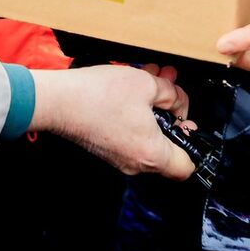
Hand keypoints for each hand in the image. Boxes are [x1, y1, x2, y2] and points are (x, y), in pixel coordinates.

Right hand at [29, 64, 194, 178]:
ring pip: (148, 140)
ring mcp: (119, 159)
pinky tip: (132, 92)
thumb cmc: (100, 95)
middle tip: (170, 94)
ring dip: (153, 112)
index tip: (186, 122)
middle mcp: (137, 163)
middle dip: (171, 117)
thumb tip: (178, 102)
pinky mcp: (105, 149)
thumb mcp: (146, 84)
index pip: (187, 167)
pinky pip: (130, 137)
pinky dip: (136, 117)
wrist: (57, 102)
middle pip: (168, 149)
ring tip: (151, 83)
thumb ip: (171, 94)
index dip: (192, 144)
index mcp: (153, 154)